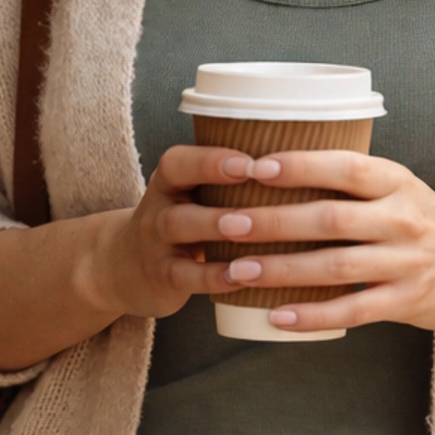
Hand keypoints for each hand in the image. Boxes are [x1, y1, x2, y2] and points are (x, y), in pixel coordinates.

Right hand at [77, 145, 291, 320]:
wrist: (126, 268)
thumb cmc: (186, 225)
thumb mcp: (196, 197)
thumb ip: (236, 182)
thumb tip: (309, 162)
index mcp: (172, 179)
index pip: (180, 158)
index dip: (212, 157)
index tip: (252, 159)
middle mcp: (159, 203)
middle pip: (176, 185)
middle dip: (214, 180)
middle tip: (254, 179)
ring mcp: (155, 241)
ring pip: (178, 226)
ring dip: (214, 225)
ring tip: (248, 228)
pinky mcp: (161, 276)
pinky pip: (183, 275)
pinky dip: (212, 277)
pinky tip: (242, 277)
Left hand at [191, 149, 434, 408]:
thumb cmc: (434, 226)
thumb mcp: (405, 191)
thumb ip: (355, 182)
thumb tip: (280, 163)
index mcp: (398, 183)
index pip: (344, 167)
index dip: (299, 165)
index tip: (254, 166)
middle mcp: (404, 219)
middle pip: (329, 218)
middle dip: (272, 221)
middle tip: (225, 223)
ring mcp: (408, 263)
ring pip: (334, 266)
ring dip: (281, 270)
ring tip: (236, 271)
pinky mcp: (409, 303)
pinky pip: (353, 311)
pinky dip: (312, 316)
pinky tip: (276, 318)